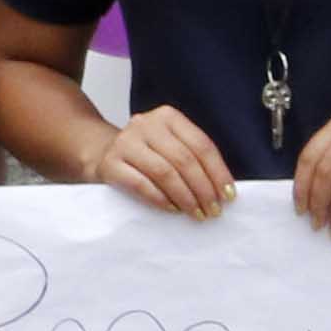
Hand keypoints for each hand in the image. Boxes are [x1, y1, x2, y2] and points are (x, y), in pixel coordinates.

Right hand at [93, 105, 234, 219]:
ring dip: (186, 197)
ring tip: (197, 212)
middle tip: (214, 210)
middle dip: (204, 189)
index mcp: (168, 117)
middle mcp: (146, 125)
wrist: (101, 152)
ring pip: (164, 172)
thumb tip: (222, 190)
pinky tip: (173, 209)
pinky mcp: (110, 163)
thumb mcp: (170, 145)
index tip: (228, 195)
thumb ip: (193, 159)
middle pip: (184, 160)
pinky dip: (161, 199)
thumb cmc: (145, 154)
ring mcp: (126, 143)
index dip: (218, 172)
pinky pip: (141, 184)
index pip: (201, 145)